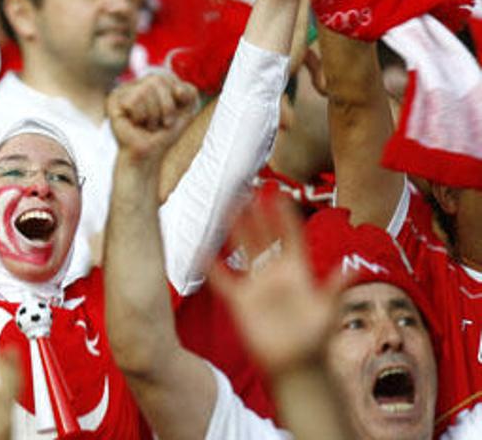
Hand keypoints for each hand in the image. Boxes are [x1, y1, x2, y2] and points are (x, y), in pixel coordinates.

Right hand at [107, 73, 197, 162]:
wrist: (149, 154)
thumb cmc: (165, 133)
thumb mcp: (186, 109)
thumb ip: (190, 92)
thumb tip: (177, 90)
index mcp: (152, 81)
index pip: (167, 76)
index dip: (176, 95)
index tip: (173, 113)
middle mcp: (137, 83)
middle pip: (157, 80)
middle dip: (166, 105)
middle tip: (163, 122)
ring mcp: (123, 91)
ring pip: (144, 91)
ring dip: (153, 114)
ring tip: (149, 125)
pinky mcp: (113, 101)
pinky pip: (132, 101)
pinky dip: (140, 117)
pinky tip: (136, 124)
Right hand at [209, 193, 345, 375]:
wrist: (296, 364)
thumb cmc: (314, 339)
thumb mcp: (327, 311)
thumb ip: (334, 288)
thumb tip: (351, 268)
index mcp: (297, 271)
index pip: (289, 236)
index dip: (283, 215)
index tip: (278, 193)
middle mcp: (275, 273)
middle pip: (263, 236)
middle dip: (256, 214)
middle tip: (249, 191)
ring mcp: (256, 285)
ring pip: (243, 250)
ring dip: (236, 230)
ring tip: (228, 208)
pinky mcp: (240, 301)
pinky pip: (223, 280)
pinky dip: (213, 267)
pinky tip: (203, 252)